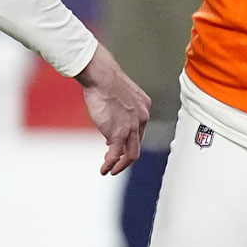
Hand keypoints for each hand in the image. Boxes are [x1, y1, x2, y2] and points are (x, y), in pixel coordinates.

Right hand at [75, 45, 150, 175]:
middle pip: (138, 144)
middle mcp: (142, 118)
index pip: (140, 129)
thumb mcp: (119, 94)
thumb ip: (120, 110)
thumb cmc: (105, 79)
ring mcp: (132, 127)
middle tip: (118, 162)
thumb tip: (111, 127)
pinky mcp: (119, 134)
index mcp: (144, 106)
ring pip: (131, 154)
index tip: (118, 143)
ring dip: (121, 165)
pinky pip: (116, 155)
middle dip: (127, 155)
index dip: (129, 138)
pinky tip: (104, 169)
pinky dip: (110, 164)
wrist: (102, 76)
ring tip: (111, 170)